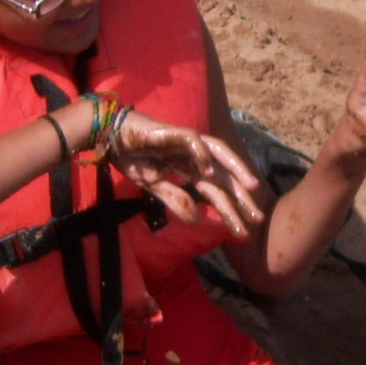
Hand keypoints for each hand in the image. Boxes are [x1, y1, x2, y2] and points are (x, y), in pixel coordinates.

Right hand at [110, 113, 264, 237]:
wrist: (108, 135)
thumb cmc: (132, 157)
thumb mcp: (154, 186)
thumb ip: (175, 200)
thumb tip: (196, 220)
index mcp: (191, 170)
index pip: (217, 192)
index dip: (231, 211)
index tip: (244, 232)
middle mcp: (194, 156)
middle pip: (224, 176)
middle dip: (241, 197)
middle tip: (257, 218)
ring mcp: (186, 142)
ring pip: (218, 152)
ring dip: (235, 167)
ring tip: (250, 186)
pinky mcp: (171, 132)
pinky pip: (191, 140)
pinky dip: (201, 154)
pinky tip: (208, 172)